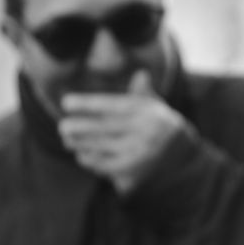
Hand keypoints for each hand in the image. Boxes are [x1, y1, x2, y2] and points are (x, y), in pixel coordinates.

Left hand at [58, 70, 187, 193]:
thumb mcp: (155, 105)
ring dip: (81, 145)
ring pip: (102, 148)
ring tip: (67, 140)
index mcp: (145, 112)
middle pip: (103, 128)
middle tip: (62, 127)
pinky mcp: (134, 170)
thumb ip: (143, 91)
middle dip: (79, 128)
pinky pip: (105, 165)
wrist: (181, 155)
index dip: (86, 104)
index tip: (66, 102)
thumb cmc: (159, 124)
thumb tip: (141, 73)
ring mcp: (138, 153)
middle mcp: (143, 132)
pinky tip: (81, 155)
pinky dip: (91, 160)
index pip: (110, 106)